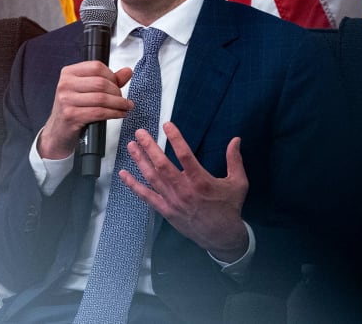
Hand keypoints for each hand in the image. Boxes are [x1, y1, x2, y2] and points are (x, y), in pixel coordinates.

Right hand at [37, 62, 132, 158]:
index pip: (96, 67)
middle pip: (101, 83)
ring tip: (125, 107)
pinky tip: (120, 114)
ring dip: (119, 104)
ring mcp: (66, 100)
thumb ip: (108, 80)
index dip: (112, 76)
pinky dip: (114, 113)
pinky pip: (99, 112)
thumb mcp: (87, 91)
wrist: (58, 132)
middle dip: (117, 92)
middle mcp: (65, 84)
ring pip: (102, 98)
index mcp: (68, 73)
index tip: (118, 85)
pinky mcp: (71, 115)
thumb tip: (127, 72)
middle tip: (123, 99)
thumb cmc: (73, 109)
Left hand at [119, 122, 248, 261]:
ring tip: (131, 146)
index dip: (175, 138)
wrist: (222, 236)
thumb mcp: (238, 183)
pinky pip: (146, 196)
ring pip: (152, 177)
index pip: (185, 155)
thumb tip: (236, 139)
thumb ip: (235, 160)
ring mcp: (173, 201)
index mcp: (201, 181)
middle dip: (150, 147)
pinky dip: (133, 185)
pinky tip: (124, 174)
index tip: (167, 125)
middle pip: (162, 165)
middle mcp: (184, 190)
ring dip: (140, 161)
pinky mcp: (166, 210)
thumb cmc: (229, 207)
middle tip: (140, 132)